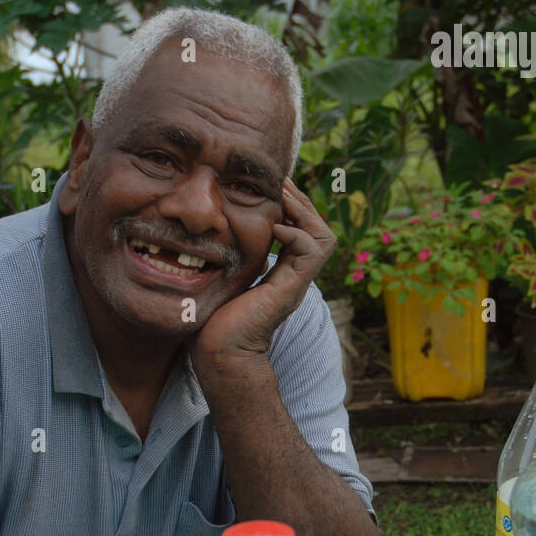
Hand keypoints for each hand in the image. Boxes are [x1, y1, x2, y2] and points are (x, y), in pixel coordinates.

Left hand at [192, 176, 335, 362]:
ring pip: (323, 237)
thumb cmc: (212, 321)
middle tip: (281, 182)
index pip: (301, 231)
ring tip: (283, 197)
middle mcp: (293, 277)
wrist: (217, 353)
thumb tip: (220, 231)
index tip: (274, 187)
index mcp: (281, 273)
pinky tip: (275, 229)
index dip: (292, 207)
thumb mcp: (224, 277)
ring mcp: (295, 284)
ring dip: (305, 212)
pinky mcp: (290, 289)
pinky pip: (311, 251)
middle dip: (302, 202)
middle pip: (317, 230)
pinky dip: (296, 233)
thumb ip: (233, 257)